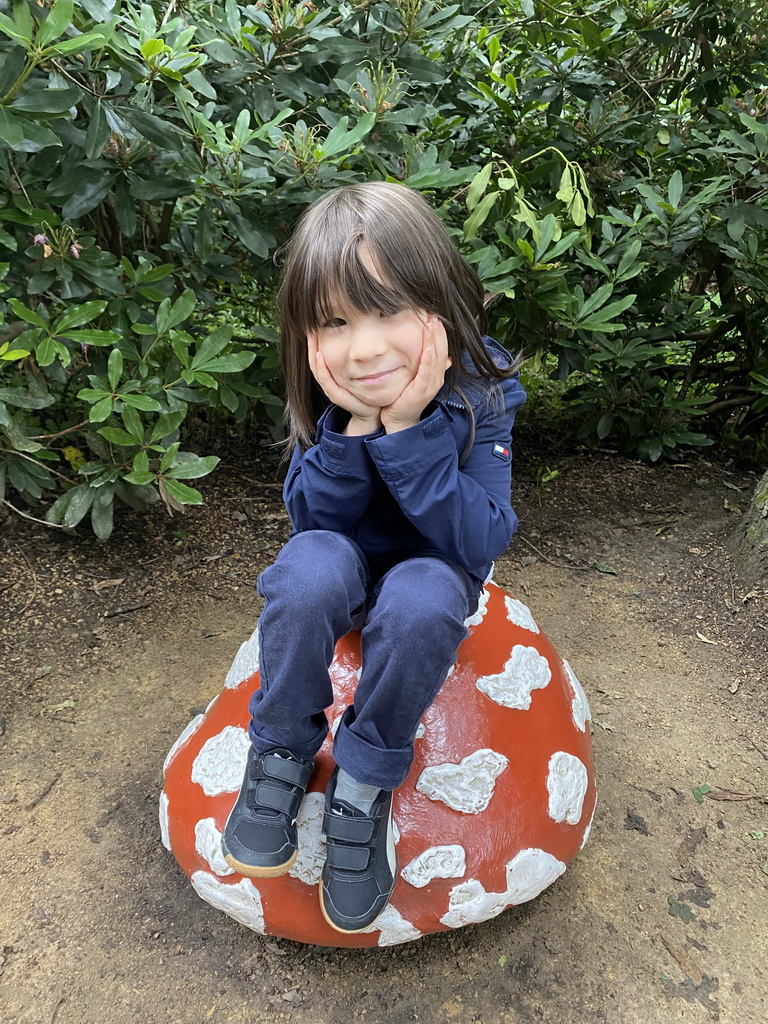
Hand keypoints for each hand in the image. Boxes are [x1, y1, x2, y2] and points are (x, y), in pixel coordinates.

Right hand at [307, 331, 381, 434]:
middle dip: (311, 343)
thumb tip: (356, 331)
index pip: (318, 355)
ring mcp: (331, 389)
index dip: (315, 341)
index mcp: (331, 375)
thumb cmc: (366, 390)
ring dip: (313, 352)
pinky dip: (321, 368)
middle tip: (310, 327)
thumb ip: (356, 356)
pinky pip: (326, 381)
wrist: (372, 412)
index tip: (315, 324)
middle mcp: (329, 381)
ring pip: (317, 369)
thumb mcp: (360, 370)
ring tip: (312, 336)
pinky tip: (320, 355)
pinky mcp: (337, 396)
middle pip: (314, 359)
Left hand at [381, 315, 451, 433]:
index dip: (439, 333)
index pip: (441, 349)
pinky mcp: (421, 391)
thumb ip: (423, 366)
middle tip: (434, 315)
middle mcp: (436, 378)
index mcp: (435, 374)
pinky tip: (427, 348)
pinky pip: (426, 373)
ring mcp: (430, 385)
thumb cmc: (404, 399)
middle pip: (441, 351)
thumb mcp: (415, 379)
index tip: (435, 317)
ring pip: (435, 359)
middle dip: (438, 333)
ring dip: (434, 341)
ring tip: (431, 325)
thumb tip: (437, 353)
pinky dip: (428, 360)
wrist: (399, 420)